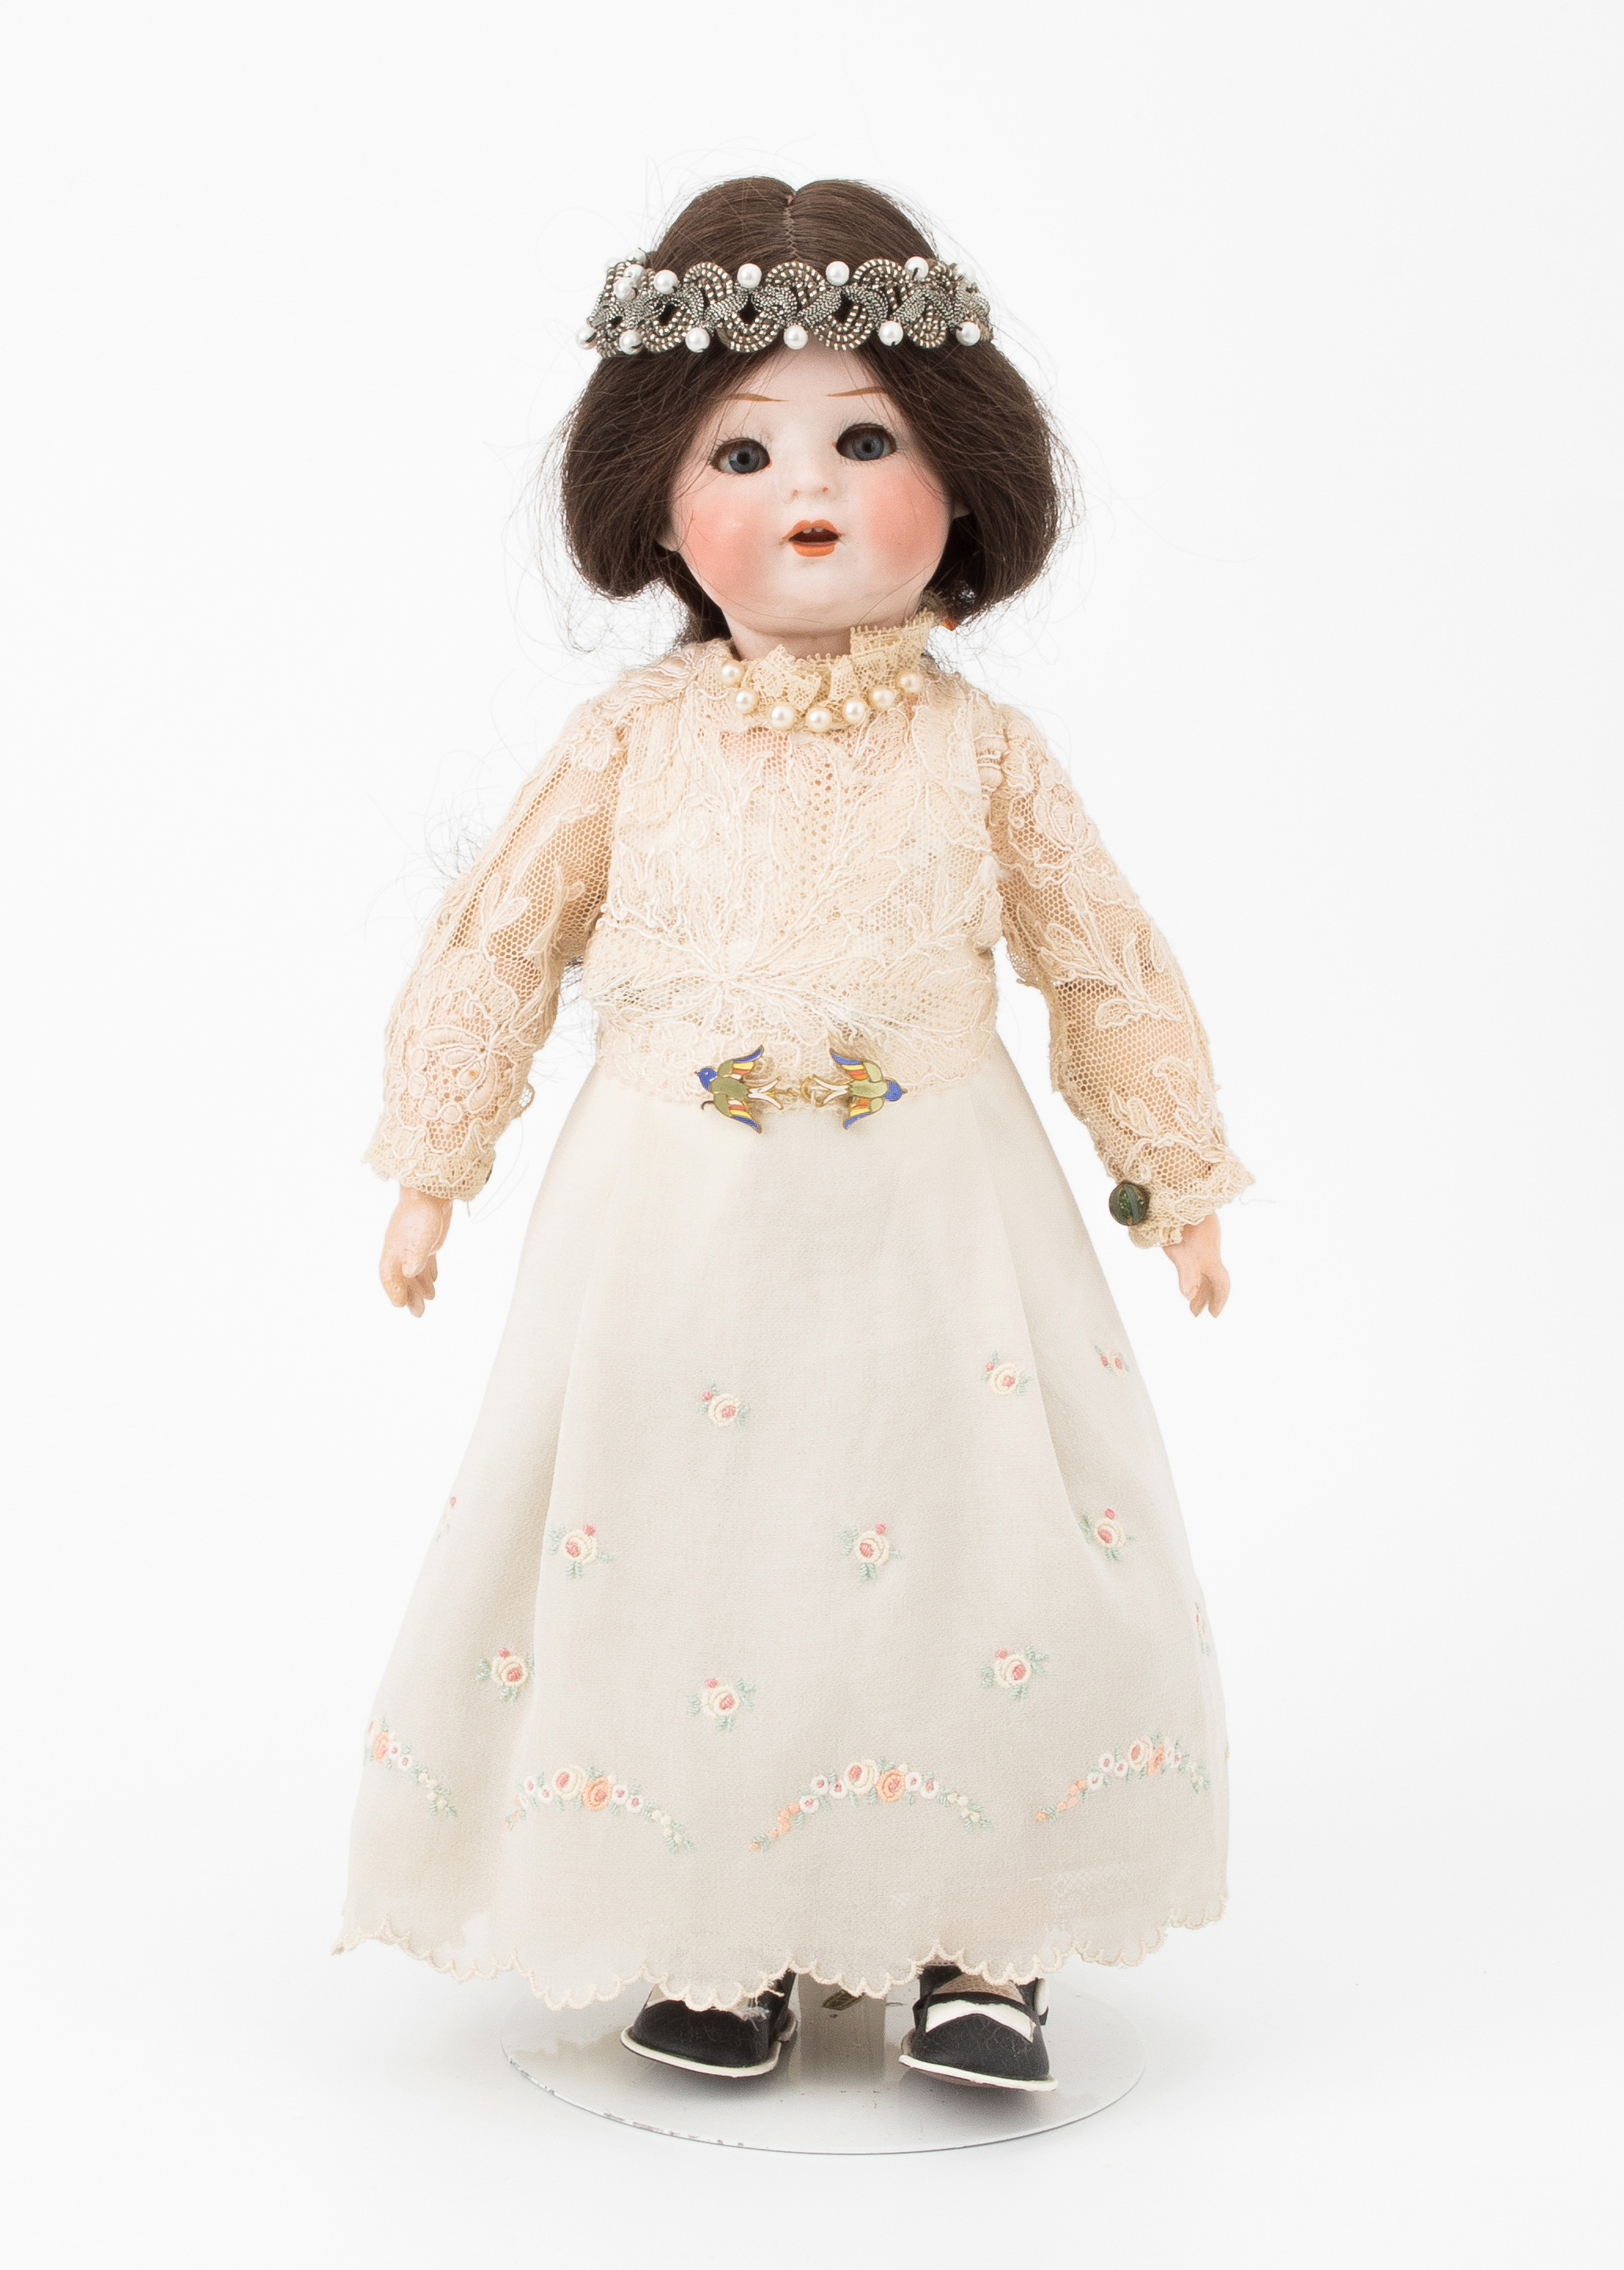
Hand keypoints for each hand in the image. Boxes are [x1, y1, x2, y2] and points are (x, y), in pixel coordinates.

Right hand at [380, 1188, 451, 1315]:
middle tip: (418, 1313)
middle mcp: (401, 1250)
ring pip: (414, 1272)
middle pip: (402, 1278)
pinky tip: (433, 1283)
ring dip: (420, 1288)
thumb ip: (414, 1256)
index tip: (400, 1304)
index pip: (389, 1276)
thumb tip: (409, 1273)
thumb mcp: (419, 1237)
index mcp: (394, 1250)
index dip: (393, 1290)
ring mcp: (413, 1246)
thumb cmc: (421, 1212)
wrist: (430, 1191)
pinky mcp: (426, 1242)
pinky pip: (425, 1262)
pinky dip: (428, 1274)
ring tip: (428, 1302)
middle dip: (409, 1295)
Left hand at [1164, 1213, 1228, 1317]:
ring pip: (1205, 1266)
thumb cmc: (1177, 1218)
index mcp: (1210, 1256)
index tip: (1213, 1316)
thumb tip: (1189, 1296)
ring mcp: (1201, 1240)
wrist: (1177, 1187)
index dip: (1219, 1300)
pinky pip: (1198, 1256)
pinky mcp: (1192, 1232)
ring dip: (1199, 1283)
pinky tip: (1187, 1267)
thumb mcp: (1180, 1249)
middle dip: (1206, 1296)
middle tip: (1196, 1312)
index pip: (1221, 1283)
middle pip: (1212, 1278)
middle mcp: (1209, 1249)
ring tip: (1191, 1297)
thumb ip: (1187, 1273)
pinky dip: (1193, 1269)